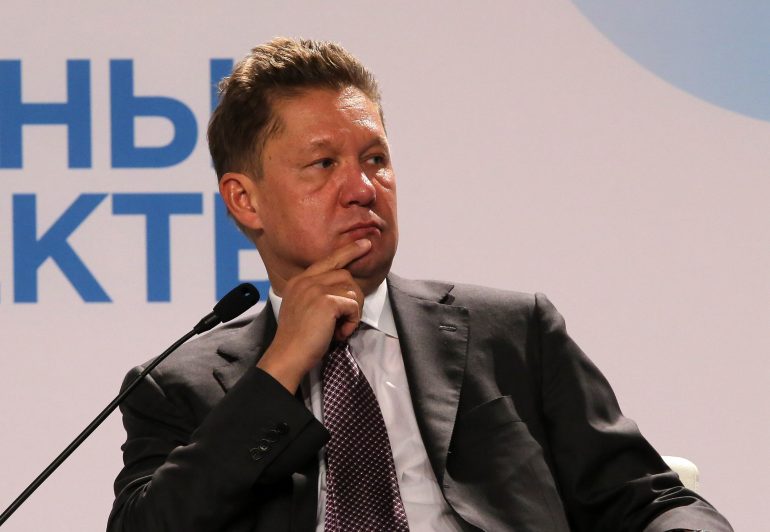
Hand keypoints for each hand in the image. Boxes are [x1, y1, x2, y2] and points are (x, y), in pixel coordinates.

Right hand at [256, 239, 370, 392]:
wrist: (288, 355)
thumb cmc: (298, 340)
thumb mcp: (302, 309)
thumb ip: (316, 294)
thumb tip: (345, 290)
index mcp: (299, 281)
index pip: (328, 260)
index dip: (349, 251)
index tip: (365, 244)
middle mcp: (306, 281)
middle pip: (345, 275)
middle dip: (354, 298)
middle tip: (346, 320)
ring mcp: (315, 289)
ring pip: (352, 290)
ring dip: (352, 313)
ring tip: (338, 329)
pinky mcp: (326, 301)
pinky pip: (354, 306)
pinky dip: (352, 322)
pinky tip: (339, 333)